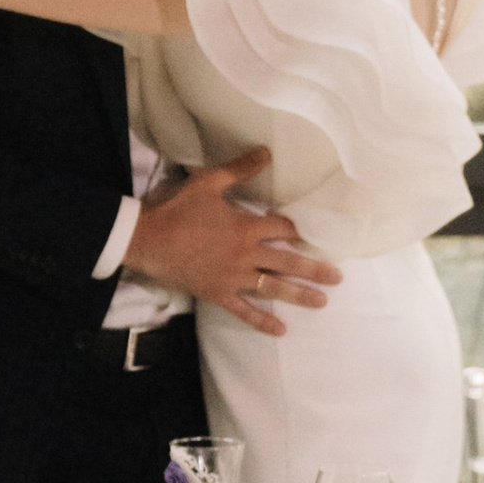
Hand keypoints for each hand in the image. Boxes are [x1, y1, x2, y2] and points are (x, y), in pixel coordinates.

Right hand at [128, 153, 339, 337]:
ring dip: (299, 295)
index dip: (302, 231)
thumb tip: (267, 152)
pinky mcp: (218, 294)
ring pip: (273, 289)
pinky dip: (262, 322)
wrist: (146, 239)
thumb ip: (240, 170)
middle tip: (337, 277)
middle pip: (288, 262)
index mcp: (245, 227)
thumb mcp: (209, 182)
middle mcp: (245, 255)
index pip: (283, 229)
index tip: (321, 235)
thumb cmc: (176, 209)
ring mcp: (233, 278)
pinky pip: (244, 311)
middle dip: (314, 269)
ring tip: (321, 302)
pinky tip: (281, 330)